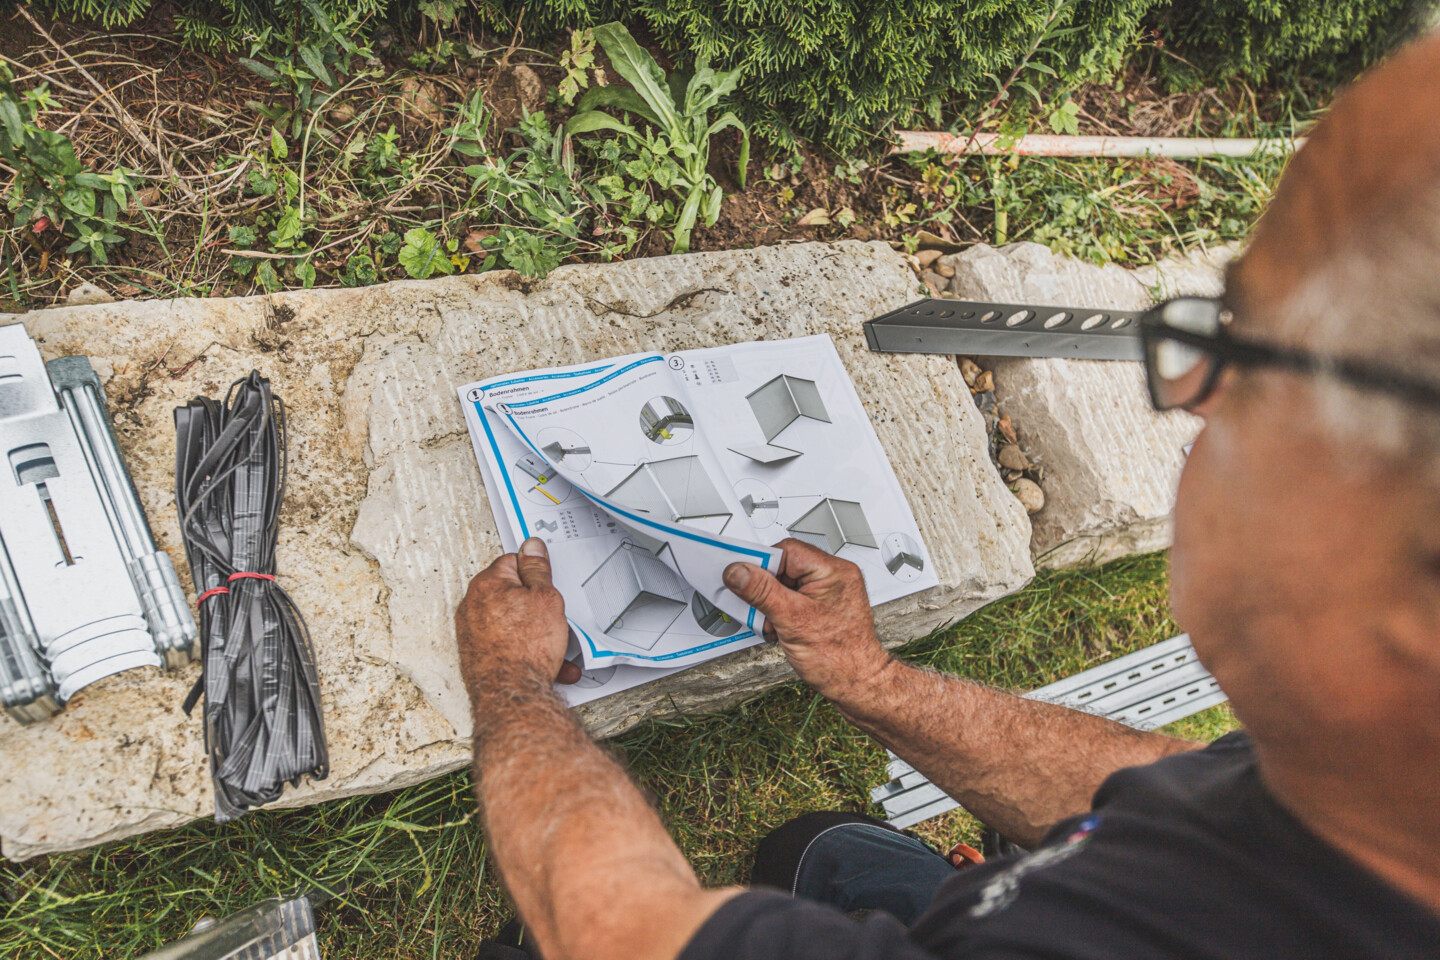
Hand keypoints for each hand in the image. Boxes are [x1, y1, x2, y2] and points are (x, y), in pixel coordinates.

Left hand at [455, 538, 581, 700]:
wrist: (512, 694)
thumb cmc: (524, 649)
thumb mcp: (546, 598)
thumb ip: (538, 570)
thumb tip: (532, 547)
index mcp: (486, 584)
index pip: (513, 561)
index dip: (536, 572)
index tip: (546, 581)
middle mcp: (472, 606)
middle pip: (512, 594)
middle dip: (536, 606)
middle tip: (552, 615)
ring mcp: (472, 632)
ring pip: (513, 623)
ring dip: (535, 632)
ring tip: (553, 646)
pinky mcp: (477, 654)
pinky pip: (507, 644)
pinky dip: (526, 651)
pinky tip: (547, 664)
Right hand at [723, 538, 892, 704]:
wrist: (856, 684)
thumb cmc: (839, 659)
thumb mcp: (791, 620)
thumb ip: (761, 592)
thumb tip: (738, 571)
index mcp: (833, 571)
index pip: (786, 550)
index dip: (761, 564)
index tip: (742, 577)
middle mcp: (834, 577)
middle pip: (784, 566)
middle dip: (766, 589)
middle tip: (760, 607)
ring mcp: (828, 591)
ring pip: (785, 583)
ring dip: (771, 603)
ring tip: (774, 623)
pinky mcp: (822, 605)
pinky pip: (792, 598)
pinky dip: (780, 611)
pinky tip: (781, 627)